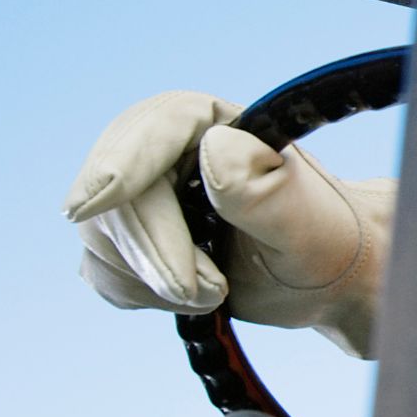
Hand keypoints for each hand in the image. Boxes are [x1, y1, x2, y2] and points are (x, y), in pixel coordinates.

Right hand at [62, 90, 394, 357]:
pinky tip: (193, 293)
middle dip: (155, 250)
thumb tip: (212, 146)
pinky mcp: (130, 240)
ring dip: (153, 279)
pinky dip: (141, 292)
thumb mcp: (304, 220)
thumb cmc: (325, 238)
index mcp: (215, 123)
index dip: (119, 163)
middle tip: (211, 290)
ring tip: (218, 290)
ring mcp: (143, 195)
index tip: (90, 207)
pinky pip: (103, 269)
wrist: (326, 274)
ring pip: (101, 236)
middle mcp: (169, 151)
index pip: (155, 128)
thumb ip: (260, 189)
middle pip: (117, 193)